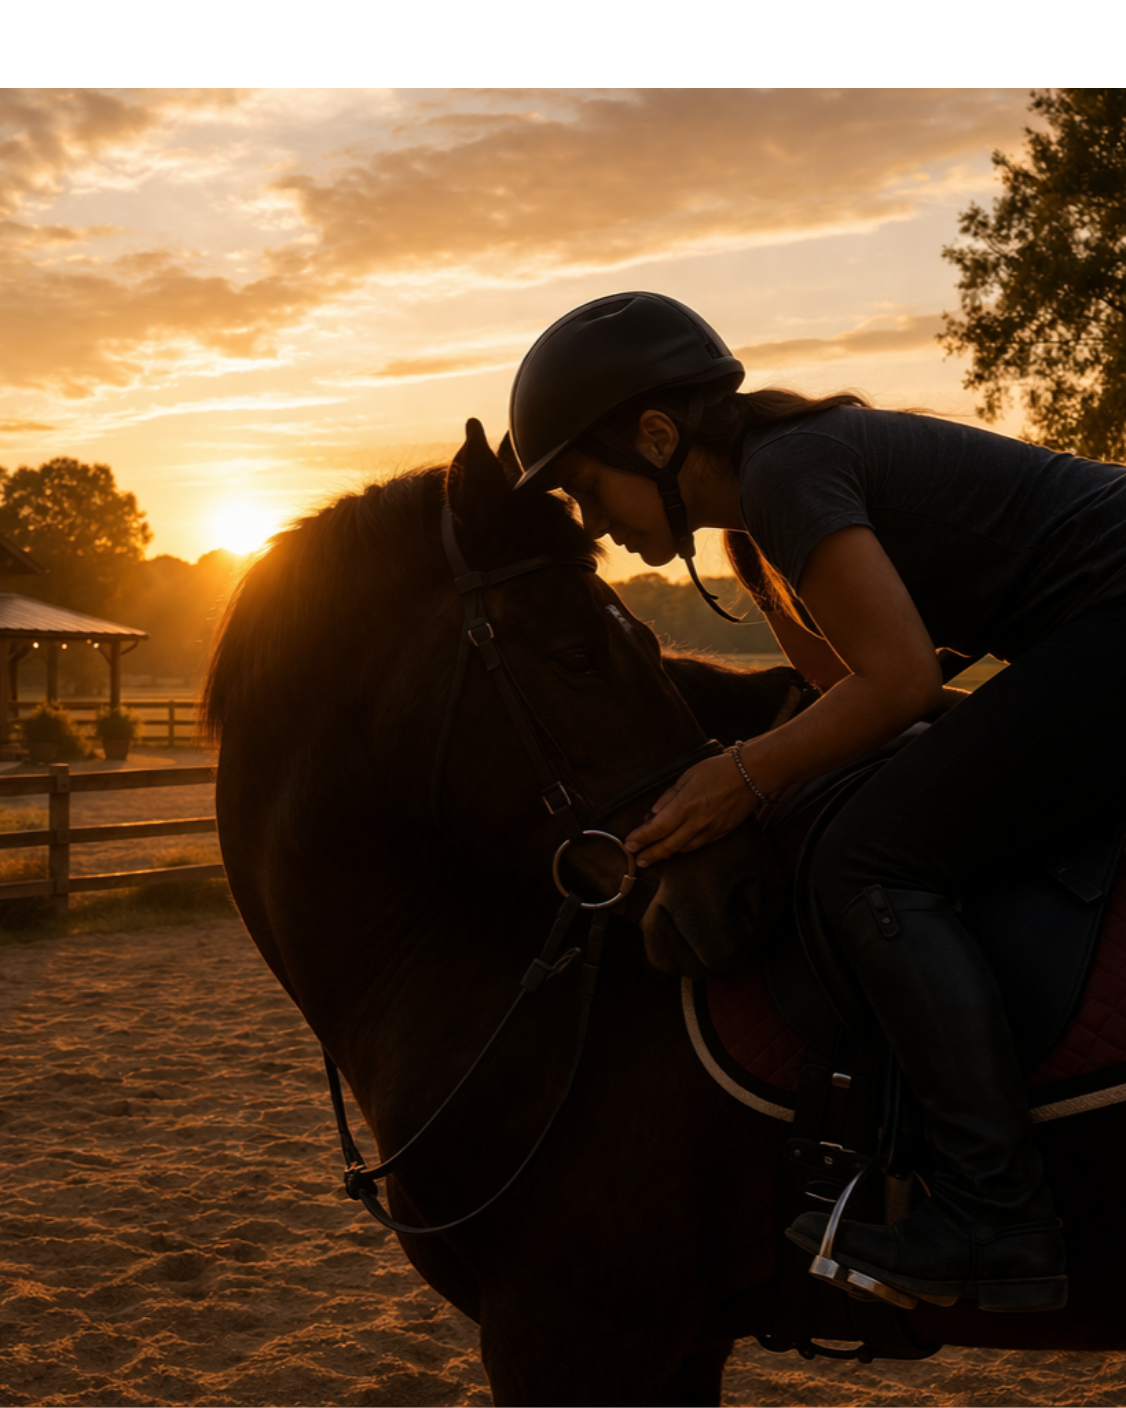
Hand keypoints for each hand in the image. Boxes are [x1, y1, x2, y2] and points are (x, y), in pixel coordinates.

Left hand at [625, 752, 758, 865]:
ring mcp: (710, 830)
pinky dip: (684, 849)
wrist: (751, 775)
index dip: (642, 838)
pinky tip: (676, 849)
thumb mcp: (688, 776)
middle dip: (650, 854)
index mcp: (687, 804)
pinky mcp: (721, 833)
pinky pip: (698, 846)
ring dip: (666, 854)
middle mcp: (698, 821)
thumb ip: (669, 796)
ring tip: (653, 856)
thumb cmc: (718, 770)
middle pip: (668, 845)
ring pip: (683, 849)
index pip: (658, 827)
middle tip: (638, 860)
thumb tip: (654, 813)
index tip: (629, 844)